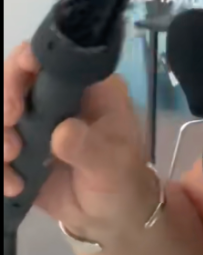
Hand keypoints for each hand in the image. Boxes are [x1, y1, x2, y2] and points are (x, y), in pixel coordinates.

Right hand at [4, 42, 158, 242]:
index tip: (15, 95)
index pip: (55, 58)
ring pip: (3, 111)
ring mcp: (39, 121)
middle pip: (17, 78)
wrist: (109, 214)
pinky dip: (0, 167)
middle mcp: (61, 96)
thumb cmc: (121, 177)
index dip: (27, 62)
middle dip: (5, 100)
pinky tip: (15, 185)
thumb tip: (62, 131)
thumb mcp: (112, 163)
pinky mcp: (22, 148)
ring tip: (12, 158)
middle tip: (10, 122)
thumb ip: (88, 146)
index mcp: (89, 86)